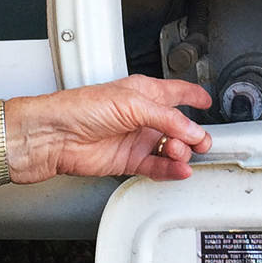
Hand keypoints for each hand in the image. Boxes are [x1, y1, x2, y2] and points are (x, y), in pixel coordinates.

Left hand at [5, 76, 212, 183]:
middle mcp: (141, 116)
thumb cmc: (80, 108)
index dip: (193, 96)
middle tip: (199, 141)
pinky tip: (179, 170)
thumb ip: (167, 118)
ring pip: (170, 148)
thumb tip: (192, 130)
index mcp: (142, 93)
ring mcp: (135, 139)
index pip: (175, 92)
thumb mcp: (132, 104)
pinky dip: (171, 170)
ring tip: (179, 153)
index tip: (207, 102)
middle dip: (193, 134)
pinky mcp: (129, 161)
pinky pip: (157, 167)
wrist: (55, 136)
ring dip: (181, 152)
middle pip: (178, 126)